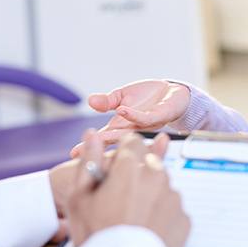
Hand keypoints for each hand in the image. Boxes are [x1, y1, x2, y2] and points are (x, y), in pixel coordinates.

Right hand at [66, 131, 189, 246]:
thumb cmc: (95, 236)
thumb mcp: (79, 196)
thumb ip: (89, 159)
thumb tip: (92, 134)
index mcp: (131, 167)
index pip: (134, 141)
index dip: (124, 151)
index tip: (118, 166)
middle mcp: (157, 177)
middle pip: (151, 162)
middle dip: (139, 172)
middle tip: (123, 198)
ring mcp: (173, 199)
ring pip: (163, 185)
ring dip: (152, 193)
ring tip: (133, 217)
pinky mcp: (184, 220)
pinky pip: (173, 209)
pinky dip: (163, 214)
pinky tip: (147, 228)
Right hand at [70, 79, 190, 156]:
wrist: (174, 92)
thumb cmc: (148, 97)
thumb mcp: (122, 95)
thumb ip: (107, 101)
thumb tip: (90, 100)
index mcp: (121, 126)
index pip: (102, 138)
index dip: (89, 146)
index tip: (74, 154)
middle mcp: (132, 130)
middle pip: (113, 140)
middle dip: (98, 147)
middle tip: (84, 153)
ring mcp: (144, 126)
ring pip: (128, 134)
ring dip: (114, 135)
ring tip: (101, 136)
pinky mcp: (157, 117)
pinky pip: (144, 118)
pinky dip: (132, 115)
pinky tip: (122, 110)